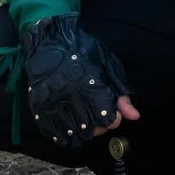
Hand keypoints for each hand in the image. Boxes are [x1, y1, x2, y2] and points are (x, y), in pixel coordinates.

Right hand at [22, 13, 140, 146]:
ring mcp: (52, 103)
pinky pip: (53, 132)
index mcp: (89, 86)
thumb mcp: (107, 67)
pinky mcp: (39, 107)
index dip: (113, 118)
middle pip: (91, 129)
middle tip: (98, 115)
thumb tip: (134, 116)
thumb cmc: (82, 51)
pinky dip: (63, 134)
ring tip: (85, 120)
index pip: (107, 119)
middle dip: (99, 126)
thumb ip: (121, 95)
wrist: (49, 40)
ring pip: (73, 134)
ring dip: (83, 132)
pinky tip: (69, 125)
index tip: (112, 112)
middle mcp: (70, 97)